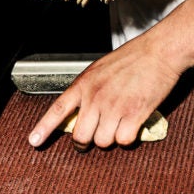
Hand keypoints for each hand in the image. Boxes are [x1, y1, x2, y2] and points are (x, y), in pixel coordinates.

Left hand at [28, 38, 181, 149]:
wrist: (160, 51)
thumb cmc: (134, 57)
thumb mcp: (101, 68)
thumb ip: (89, 89)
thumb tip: (84, 111)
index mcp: (85, 84)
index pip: (58, 110)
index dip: (44, 128)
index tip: (34, 141)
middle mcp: (96, 97)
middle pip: (81, 136)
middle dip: (87, 141)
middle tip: (95, 137)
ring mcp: (115, 107)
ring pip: (103, 142)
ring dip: (112, 138)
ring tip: (121, 124)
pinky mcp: (134, 114)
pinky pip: (124, 140)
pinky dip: (129, 138)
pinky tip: (133, 125)